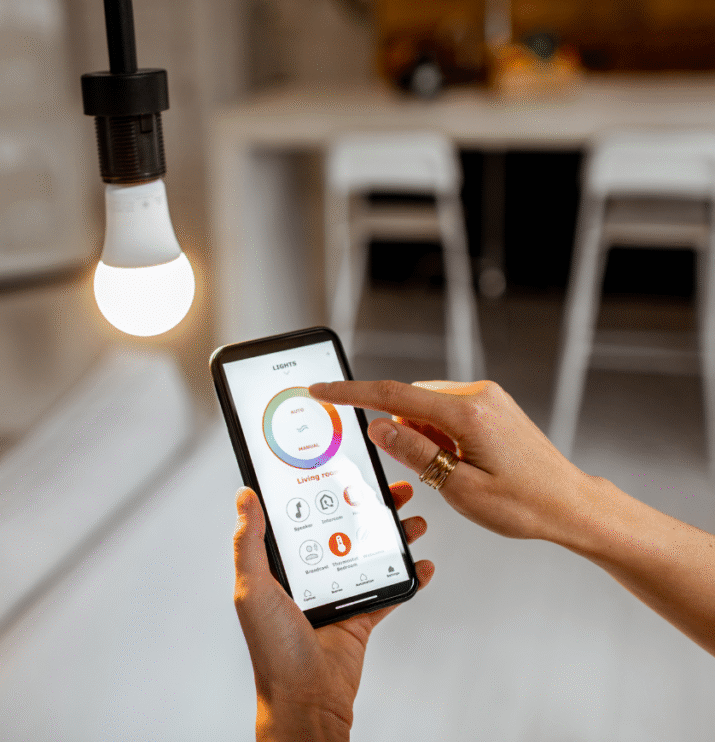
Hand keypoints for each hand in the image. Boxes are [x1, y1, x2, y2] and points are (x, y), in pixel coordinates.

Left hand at [233, 484, 433, 741]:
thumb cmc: (273, 649)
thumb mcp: (252, 588)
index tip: (341, 466)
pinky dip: (408, 577)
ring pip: (369, 552)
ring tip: (413, 519)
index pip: (301, 515)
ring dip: (392, 535)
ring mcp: (337, 593)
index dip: (321, 490)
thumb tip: (245, 496)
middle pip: (343, 527)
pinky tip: (423, 563)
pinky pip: (389, 591)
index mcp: (281, 565)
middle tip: (391, 487)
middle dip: (368, 505)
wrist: (307, 699)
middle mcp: (309, 574)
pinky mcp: (360, 615)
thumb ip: (250, 542)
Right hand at [309, 379, 597, 545]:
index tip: (322, 389)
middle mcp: (479, 396)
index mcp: (468, 414)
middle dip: (400, 431)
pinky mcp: (492, 406)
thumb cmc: (525, 505)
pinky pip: (446, 411)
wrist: (572, 505)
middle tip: (425, 473)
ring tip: (453, 474)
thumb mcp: (460, 489)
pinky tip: (458, 463)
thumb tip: (377, 425)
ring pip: (427, 407)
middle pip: (410, 401)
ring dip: (422, 436)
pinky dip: (438, 434)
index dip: (350, 393)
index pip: (393, 395)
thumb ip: (414, 452)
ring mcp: (487, 398)